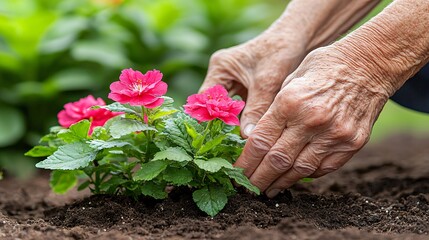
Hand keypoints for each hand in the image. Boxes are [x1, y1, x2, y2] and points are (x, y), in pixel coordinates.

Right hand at [200, 33, 306, 136]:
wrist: (298, 39)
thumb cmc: (280, 52)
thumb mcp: (267, 83)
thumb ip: (256, 109)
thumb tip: (247, 137)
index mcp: (220, 68)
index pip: (206, 99)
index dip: (210, 119)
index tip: (217, 138)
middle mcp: (222, 75)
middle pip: (215, 106)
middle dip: (222, 124)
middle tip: (227, 145)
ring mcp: (233, 83)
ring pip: (228, 110)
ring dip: (234, 123)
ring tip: (238, 143)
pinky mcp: (245, 89)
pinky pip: (240, 109)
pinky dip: (244, 119)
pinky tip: (249, 133)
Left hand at [234, 46, 388, 197]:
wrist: (369, 64)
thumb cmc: (323, 66)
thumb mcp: (290, 79)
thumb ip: (274, 111)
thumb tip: (255, 139)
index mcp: (290, 102)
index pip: (260, 142)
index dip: (245, 163)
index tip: (236, 173)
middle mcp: (311, 121)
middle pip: (277, 161)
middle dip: (258, 179)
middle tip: (247, 189)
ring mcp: (335, 134)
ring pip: (300, 170)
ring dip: (280, 183)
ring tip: (267, 190)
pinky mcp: (353, 143)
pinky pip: (324, 168)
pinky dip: (306, 175)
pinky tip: (293, 177)